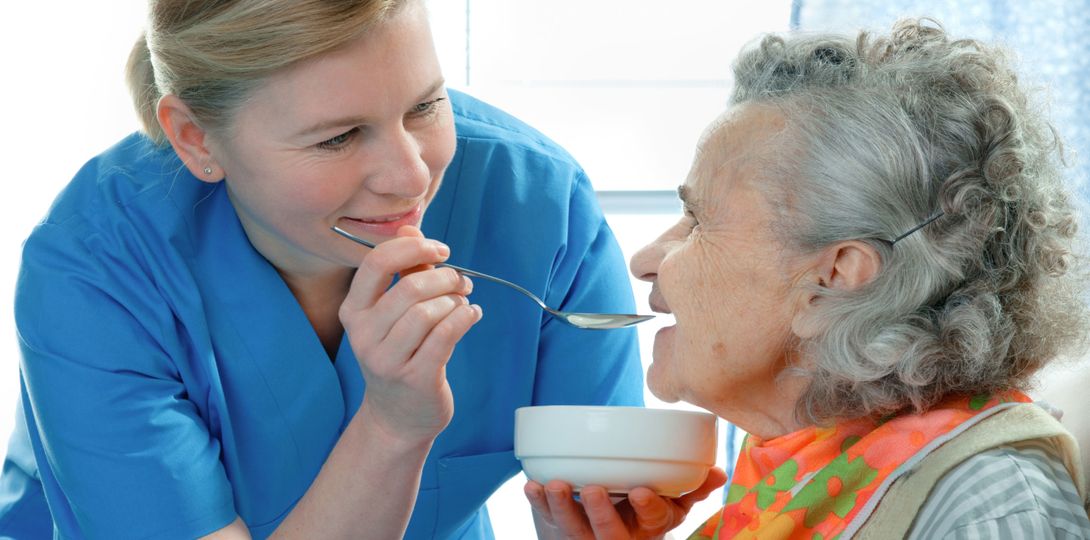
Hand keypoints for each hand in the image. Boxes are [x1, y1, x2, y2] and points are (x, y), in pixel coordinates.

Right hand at [340, 226, 481, 444]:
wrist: (397, 416)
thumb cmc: (400, 354)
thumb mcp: (393, 313)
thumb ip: (404, 271)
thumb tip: (410, 227)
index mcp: (354, 311)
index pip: (376, 263)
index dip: (413, 248)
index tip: (440, 249)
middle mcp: (364, 335)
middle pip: (410, 288)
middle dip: (445, 277)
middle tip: (462, 281)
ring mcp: (387, 360)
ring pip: (429, 312)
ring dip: (455, 301)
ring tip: (465, 302)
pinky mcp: (416, 378)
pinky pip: (446, 335)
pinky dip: (465, 318)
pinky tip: (471, 315)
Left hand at [525, 468, 727, 539]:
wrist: (610, 532)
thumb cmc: (643, 511)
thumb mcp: (673, 505)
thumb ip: (693, 488)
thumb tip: (718, 472)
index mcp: (648, 527)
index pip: (653, 520)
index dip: (648, 507)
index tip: (641, 490)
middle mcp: (619, 536)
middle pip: (609, 534)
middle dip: (600, 514)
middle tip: (592, 488)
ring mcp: (588, 535)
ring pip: (574, 530)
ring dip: (562, 508)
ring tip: (554, 485)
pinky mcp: (562, 529)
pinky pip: (548, 521)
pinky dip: (538, 504)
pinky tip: (532, 486)